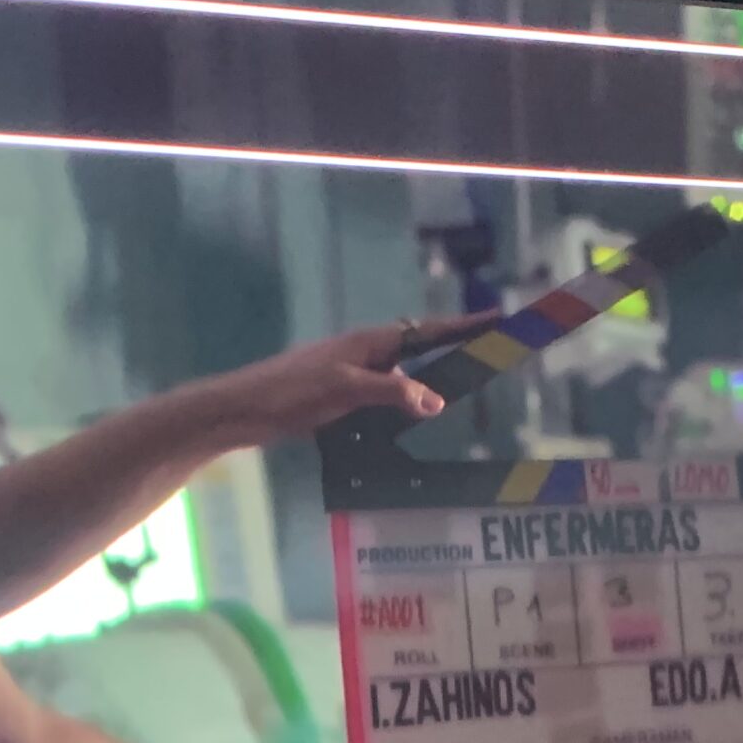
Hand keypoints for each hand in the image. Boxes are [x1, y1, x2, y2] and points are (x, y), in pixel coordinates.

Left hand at [212, 314, 493, 444]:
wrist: (245, 408)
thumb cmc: (291, 392)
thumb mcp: (344, 390)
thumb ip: (390, 393)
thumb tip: (437, 400)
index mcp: (370, 342)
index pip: (428, 331)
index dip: (463, 326)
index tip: (498, 317)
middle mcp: (366, 352)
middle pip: (421, 348)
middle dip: (455, 349)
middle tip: (490, 354)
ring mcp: (354, 373)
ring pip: (403, 375)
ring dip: (429, 381)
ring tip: (462, 389)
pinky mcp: (342, 395)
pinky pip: (385, 395)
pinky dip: (403, 404)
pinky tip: (412, 424)